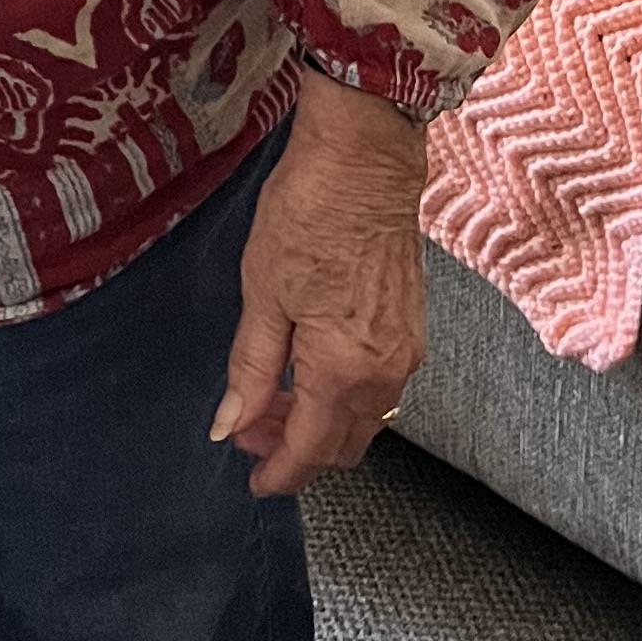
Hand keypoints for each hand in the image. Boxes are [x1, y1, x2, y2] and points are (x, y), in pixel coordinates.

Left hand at [213, 73, 427, 496]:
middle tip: (249, 432)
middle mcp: (385, 371)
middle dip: (296, 450)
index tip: (253, 481)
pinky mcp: (412, 327)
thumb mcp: (262, 294)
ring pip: (363, 419)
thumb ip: (250, 368)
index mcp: (344, 369)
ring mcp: (406, 350)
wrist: (365, 159)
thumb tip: (230, 424)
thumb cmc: (310, 214)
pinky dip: (344, 396)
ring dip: (320, 422)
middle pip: (342, 444)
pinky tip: (309, 371)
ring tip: (271, 399)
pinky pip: (380, 388)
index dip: (278, 472)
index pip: (309, 449)